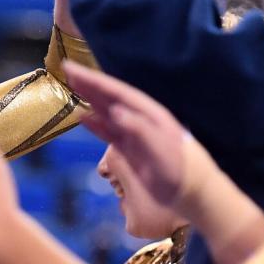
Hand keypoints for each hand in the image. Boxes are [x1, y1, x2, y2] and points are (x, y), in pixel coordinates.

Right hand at [63, 61, 186, 207]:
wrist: (196, 196)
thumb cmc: (183, 172)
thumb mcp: (163, 151)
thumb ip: (140, 130)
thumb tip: (116, 111)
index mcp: (152, 115)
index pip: (120, 93)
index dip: (97, 81)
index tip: (76, 69)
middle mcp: (142, 121)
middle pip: (111, 97)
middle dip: (90, 83)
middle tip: (67, 68)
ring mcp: (136, 135)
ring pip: (108, 112)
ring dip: (90, 99)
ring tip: (72, 85)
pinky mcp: (131, 150)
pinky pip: (109, 133)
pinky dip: (95, 124)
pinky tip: (82, 116)